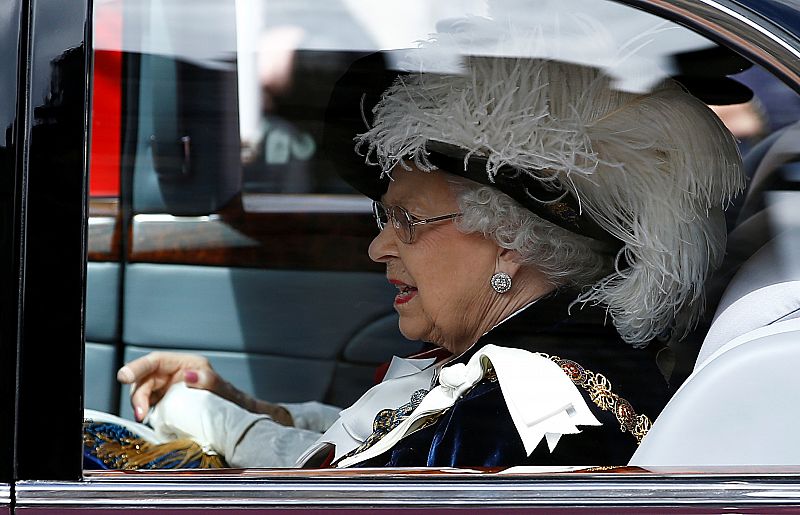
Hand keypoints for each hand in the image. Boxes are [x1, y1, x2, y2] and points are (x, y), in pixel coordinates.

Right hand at [117, 351, 293, 425]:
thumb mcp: (222, 389)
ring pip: (144, 393)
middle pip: (146, 378)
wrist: (235, 419)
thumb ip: (209, 380)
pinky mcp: (167, 405)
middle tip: (140, 412)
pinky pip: (150, 405)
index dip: (137, 366)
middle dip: (138, 393)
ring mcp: (169, 390)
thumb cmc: (231, 401)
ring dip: (140, 404)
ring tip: (144, 417)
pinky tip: (148, 420)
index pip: (156, 361)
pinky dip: (145, 412)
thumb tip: (189, 376)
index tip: (124, 376)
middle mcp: (174, 375)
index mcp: (186, 364)